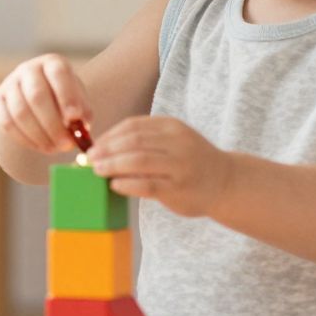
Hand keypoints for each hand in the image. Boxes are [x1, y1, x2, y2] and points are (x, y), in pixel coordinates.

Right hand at [0, 53, 92, 153]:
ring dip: (39, 135)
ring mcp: (10, 84)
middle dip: (53, 124)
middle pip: (37, 95)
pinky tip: (40, 146)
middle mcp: (29, 69)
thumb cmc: (64, 102)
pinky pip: (7, 123)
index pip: (58, 74)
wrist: (37, 102)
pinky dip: (25, 139)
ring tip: (54, 149)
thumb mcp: (79, 103)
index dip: (67, 95)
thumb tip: (80, 133)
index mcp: (53, 64)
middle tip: (66, 145)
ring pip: (20, 112)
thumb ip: (82, 116)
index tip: (75, 118)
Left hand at [86, 116, 234, 218]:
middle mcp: (178, 143)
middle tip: (90, 159)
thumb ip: (145, 141)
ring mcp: (180, 166)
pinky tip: (115, 185)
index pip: (133, 126)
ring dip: (112, 165)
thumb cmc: (190, 162)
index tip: (93, 145)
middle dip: (107, 150)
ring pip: (138, 161)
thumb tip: (102, 148)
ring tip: (98, 171)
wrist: (226, 182)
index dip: (109, 135)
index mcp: (173, 127)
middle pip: (133, 142)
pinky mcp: (179, 189)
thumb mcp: (172, 141)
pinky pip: (146, 185)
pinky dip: (126, 184)